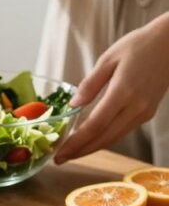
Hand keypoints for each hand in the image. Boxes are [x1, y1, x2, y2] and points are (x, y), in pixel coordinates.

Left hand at [55, 15, 168, 162]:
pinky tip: (91, 139)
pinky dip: (105, 139)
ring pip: (114, 138)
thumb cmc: (138, 46)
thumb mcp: (108, 58)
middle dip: (80, 151)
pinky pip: (123, 131)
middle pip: (104, 138)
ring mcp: (144, 113)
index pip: (95, 125)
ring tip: (72, 152)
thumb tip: (73, 105)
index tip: (59, 152)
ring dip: (92, 148)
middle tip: (59, 159)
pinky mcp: (147, 113)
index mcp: (123, 92)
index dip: (76, 142)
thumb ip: (90, 84)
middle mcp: (136, 108)